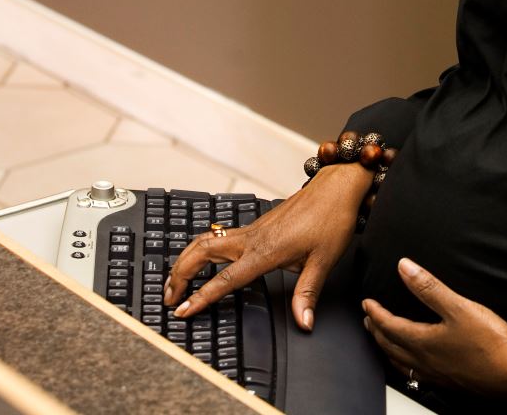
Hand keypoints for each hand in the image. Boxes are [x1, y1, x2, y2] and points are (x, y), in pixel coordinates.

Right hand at [162, 163, 371, 329]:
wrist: (337, 186)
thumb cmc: (331, 218)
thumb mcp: (324, 260)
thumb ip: (308, 293)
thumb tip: (304, 321)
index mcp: (265, 250)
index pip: (225, 279)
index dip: (202, 297)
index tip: (183, 311)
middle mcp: (252, 238)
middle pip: (201, 253)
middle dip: (179, 275)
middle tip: (169, 298)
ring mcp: (251, 229)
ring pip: (206, 241)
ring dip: (185, 260)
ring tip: (175, 281)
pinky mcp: (256, 225)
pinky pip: (218, 236)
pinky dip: (200, 249)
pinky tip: (200, 259)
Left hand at [362, 258, 506, 406]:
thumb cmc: (490, 345)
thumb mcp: (459, 307)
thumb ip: (429, 288)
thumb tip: (404, 267)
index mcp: (422, 341)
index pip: (389, 326)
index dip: (376, 312)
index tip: (367, 303)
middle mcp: (424, 361)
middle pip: (389, 345)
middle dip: (376, 330)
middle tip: (369, 319)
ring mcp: (435, 374)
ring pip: (399, 362)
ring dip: (386, 348)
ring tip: (382, 340)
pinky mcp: (447, 382)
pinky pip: (414, 374)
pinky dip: (403, 364)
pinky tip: (413, 364)